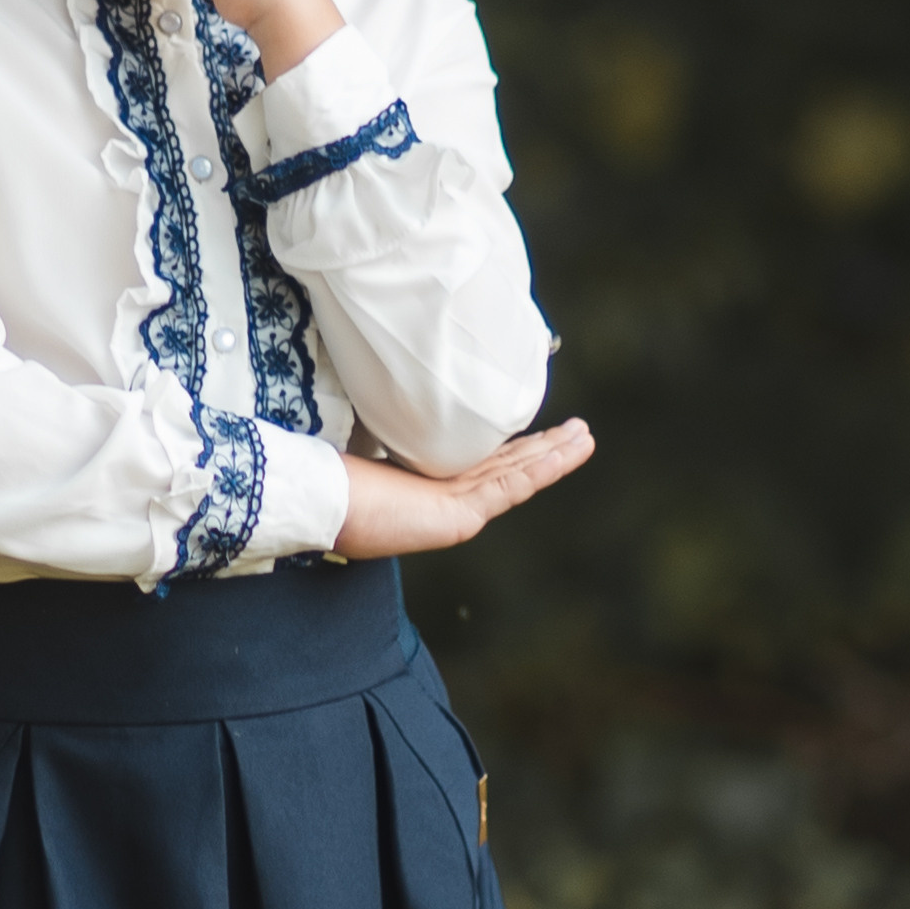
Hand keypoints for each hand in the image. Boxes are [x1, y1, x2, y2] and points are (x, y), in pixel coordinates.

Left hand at [333, 422, 593, 557]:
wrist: (324, 503)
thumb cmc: (339, 479)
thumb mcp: (378, 448)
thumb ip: (401, 430)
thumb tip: (405, 392)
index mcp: (435, 487)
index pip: (488, 462)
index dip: (520, 445)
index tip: (543, 428)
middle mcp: (452, 501)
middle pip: (512, 469)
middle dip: (549, 450)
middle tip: (582, 432)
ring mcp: (459, 511)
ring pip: (519, 477)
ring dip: (555, 457)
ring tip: (585, 438)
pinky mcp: (459, 516)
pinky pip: (510, 486)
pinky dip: (543, 469)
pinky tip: (566, 453)